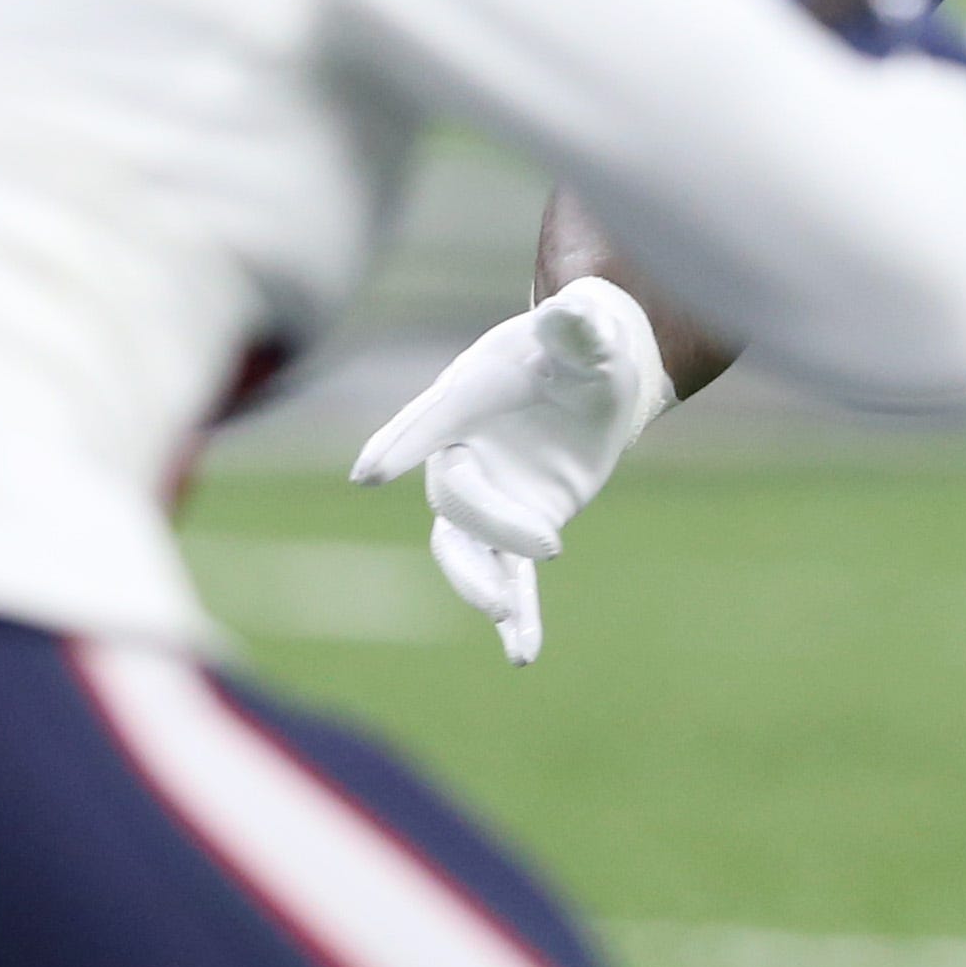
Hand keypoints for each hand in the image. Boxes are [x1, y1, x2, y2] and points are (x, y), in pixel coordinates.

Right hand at [349, 276, 672, 665]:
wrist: (596, 376)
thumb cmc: (585, 346)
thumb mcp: (591, 335)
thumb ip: (579, 329)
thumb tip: (578, 314)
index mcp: (473, 390)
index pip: (434, 418)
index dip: (402, 443)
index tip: (368, 474)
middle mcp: (464, 446)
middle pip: (455, 494)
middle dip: (490, 523)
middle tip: (551, 544)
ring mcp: (488, 493)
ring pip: (462, 545)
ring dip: (479, 582)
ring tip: (506, 614)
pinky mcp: (519, 527)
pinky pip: (510, 575)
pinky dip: (517, 613)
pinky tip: (523, 653)